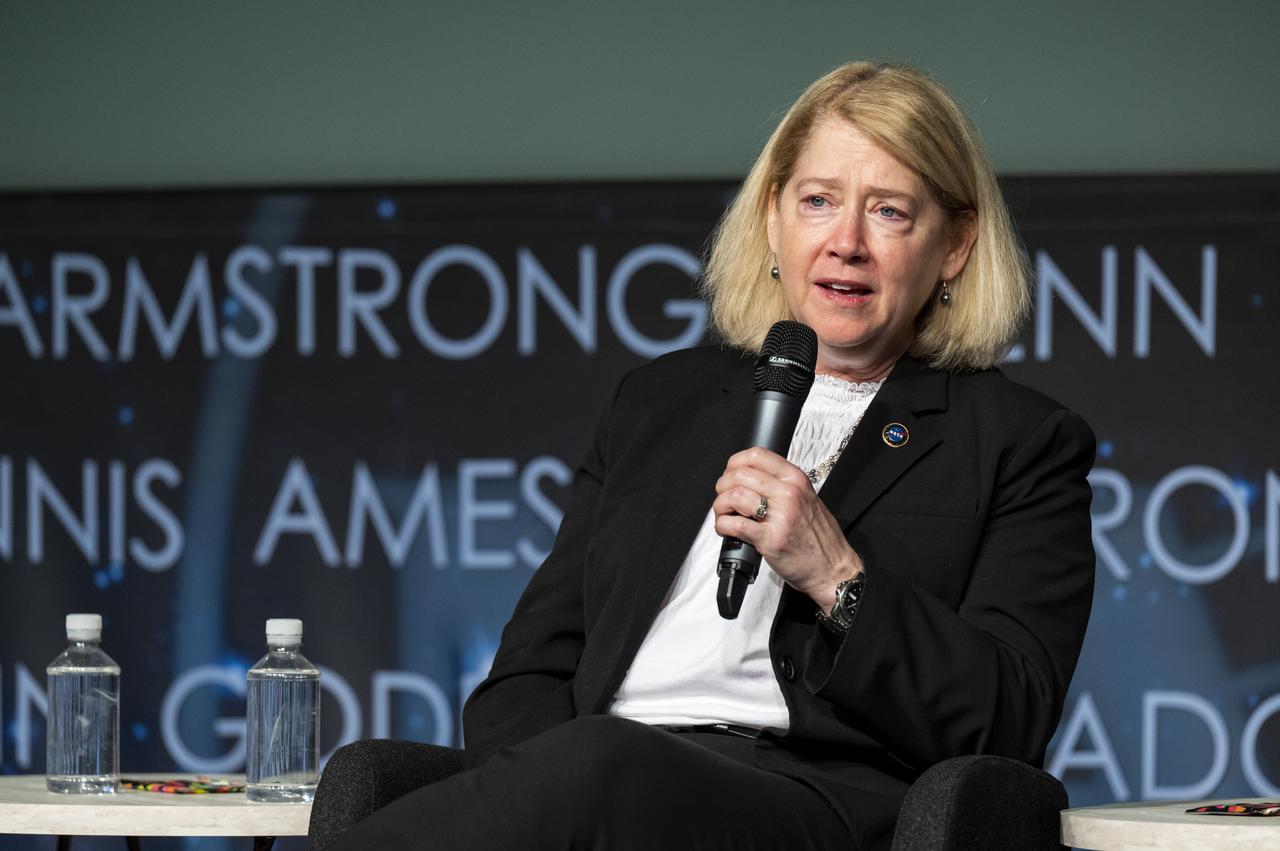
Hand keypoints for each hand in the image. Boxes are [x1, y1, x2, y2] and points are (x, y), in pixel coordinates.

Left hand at [712, 446, 863, 612]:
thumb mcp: (807, 499)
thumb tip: (750, 478)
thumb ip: (782, 485)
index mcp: (796, 479)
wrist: (834, 569)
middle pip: (740, 474)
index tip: (730, 473)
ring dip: (720, 506)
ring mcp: (780, 516)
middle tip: (724, 498)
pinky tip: (726, 529)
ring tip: (724, 515)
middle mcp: (788, 493)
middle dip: (722, 486)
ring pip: (734, 496)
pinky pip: (735, 524)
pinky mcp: (770, 539)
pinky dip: (722, 526)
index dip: (734, 463)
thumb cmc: (820, 538)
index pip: (757, 455)